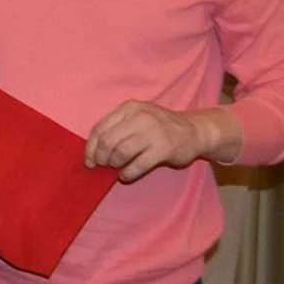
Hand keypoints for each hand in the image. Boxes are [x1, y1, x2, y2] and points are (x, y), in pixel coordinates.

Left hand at [85, 101, 240, 182]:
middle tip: (103, 166)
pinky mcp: (163, 148)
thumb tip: (93, 151)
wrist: (194, 131)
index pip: (100, 128)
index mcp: (128, 108)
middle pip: (108, 141)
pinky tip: (126, 175)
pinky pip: (137, 165)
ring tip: (116, 168)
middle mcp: (139, 117)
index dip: (91, 148)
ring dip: (114, 164)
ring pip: (120, 152)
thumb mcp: (137, 118)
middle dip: (101, 158)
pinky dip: (128, 173)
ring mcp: (152, 132)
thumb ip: (117, 128)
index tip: (89, 160)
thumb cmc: (159, 127)